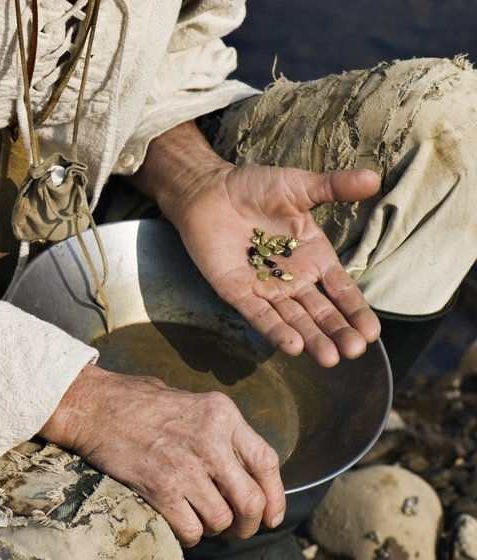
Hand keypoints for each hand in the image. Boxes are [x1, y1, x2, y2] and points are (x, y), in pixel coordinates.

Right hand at [40, 364, 285, 546]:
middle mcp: (210, 440)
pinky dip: (188, 535)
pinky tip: (178, 523)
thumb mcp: (189, 400)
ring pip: (221, 520)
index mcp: (222, 414)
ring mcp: (185, 466)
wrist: (93, 406)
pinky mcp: (160, 488)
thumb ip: (218, 430)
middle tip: (236, 528)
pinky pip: (191, 530)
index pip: (267, 462)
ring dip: (214, 529)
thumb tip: (241, 468)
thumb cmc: (135, 401)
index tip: (272, 516)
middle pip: (251, 501)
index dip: (276, 497)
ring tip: (199, 519)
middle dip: (247, 524)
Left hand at [133, 122, 381, 366]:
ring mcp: (265, 288)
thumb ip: (335, 187)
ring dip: (311, 339)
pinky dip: (275, 331)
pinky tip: (293, 348)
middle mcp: (293, 279)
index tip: (373, 333)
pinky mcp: (237, 291)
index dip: (356, 311)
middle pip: (320, 312)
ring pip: (293, 319)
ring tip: (330, 358)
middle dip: (338, 332)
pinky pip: (259, 315)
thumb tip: (375, 178)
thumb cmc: (254, 188)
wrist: (208, 190)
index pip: (341, 291)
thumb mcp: (299, 187)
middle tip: (354, 351)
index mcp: (314, 258)